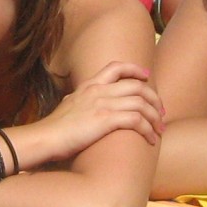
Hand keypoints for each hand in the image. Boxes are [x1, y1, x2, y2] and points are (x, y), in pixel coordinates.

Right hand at [36, 61, 163, 160]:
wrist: (45, 137)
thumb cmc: (54, 128)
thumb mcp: (66, 105)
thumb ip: (75, 100)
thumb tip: (74, 100)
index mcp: (89, 86)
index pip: (116, 67)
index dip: (136, 69)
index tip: (147, 77)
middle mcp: (99, 91)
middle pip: (138, 86)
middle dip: (155, 99)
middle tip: (161, 112)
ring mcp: (103, 104)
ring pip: (142, 103)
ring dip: (155, 117)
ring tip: (159, 129)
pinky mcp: (106, 120)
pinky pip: (137, 120)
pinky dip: (148, 130)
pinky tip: (150, 139)